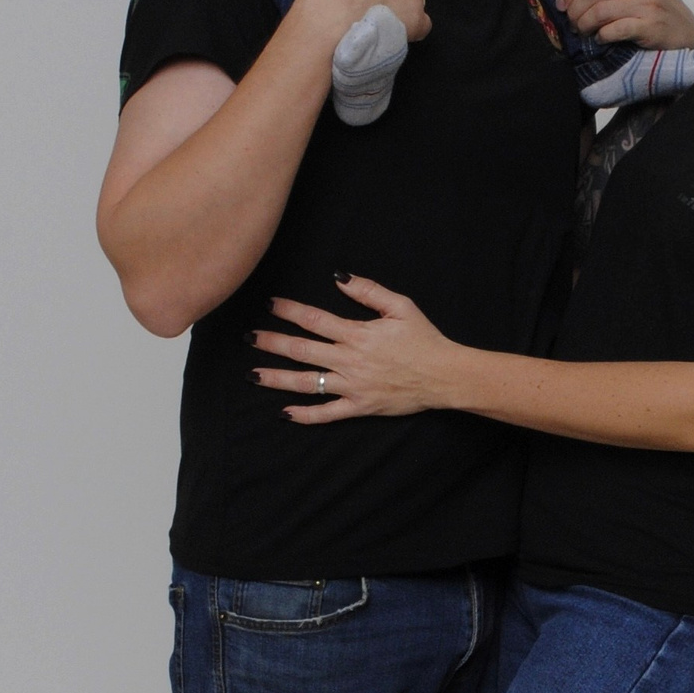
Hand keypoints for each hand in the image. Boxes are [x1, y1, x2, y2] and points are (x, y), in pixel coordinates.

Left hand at [250, 275, 463, 421]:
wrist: (443, 376)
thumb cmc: (424, 339)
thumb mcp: (401, 306)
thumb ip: (368, 291)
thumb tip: (339, 277)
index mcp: (357, 334)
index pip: (314, 320)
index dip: (289, 311)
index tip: (271, 305)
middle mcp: (349, 361)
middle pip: (302, 350)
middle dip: (272, 342)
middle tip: (249, 337)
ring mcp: (352, 386)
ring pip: (307, 383)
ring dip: (278, 379)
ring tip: (254, 375)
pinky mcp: (360, 406)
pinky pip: (328, 413)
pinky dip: (306, 415)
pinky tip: (285, 413)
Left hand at [555, 0, 693, 50]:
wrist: (682, 29)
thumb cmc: (651, 3)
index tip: (562, 4)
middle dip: (575, 12)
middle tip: (572, 23)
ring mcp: (646, 4)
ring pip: (600, 12)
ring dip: (585, 25)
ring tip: (583, 31)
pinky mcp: (649, 26)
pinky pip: (615, 30)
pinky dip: (602, 36)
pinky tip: (601, 38)